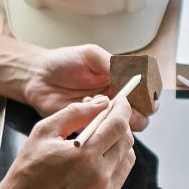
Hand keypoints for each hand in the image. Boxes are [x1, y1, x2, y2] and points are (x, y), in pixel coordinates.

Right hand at [0, 97, 134, 188]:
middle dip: (120, 125)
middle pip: (126, 142)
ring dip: (118, 146)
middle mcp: (99, 177)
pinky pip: (119, 180)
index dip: (123, 109)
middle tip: (108, 119)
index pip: (118, 125)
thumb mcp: (44, 132)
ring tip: (101, 142)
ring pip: (127, 160)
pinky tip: (95, 164)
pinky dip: (112, 166)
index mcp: (84, 155)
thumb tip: (102, 103)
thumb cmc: (29, 169)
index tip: (121, 101)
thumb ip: (75, 113)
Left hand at [22, 44, 150, 131]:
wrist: (38, 77)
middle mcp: (116, 99)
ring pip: (124, 126)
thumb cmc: (64, 61)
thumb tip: (131, 74)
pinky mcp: (89, 126)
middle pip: (142, 113)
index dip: (151, 96)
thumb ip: (111, 63)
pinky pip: (102, 134)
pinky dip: (100, 126)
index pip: (146, 92)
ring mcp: (103, 115)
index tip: (148, 96)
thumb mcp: (90, 55)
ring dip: (118, 118)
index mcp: (121, 80)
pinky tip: (89, 111)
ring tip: (102, 104)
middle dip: (140, 111)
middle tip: (127, 105)